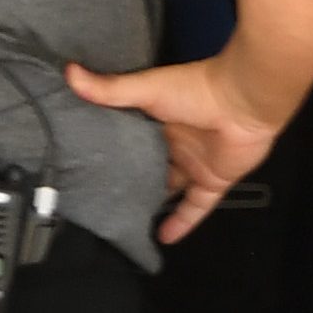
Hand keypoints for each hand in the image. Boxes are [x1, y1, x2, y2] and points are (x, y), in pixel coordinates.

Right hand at [72, 53, 292, 238]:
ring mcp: (195, 164)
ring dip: (154, 205)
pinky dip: (182, 223)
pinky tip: (163, 240)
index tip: (87, 166)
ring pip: (170, 190)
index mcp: (158, 120)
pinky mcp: (213, 181)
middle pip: (149, 167)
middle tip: (102, 200)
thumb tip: (68, 73)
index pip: (131, 139)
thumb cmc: (195, 90)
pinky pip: (195, 208)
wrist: (244, 101)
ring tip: (127, 222)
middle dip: (131, 181)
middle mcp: (175, 144)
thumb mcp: (146, 89)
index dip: (112, 152)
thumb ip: (110, 89)